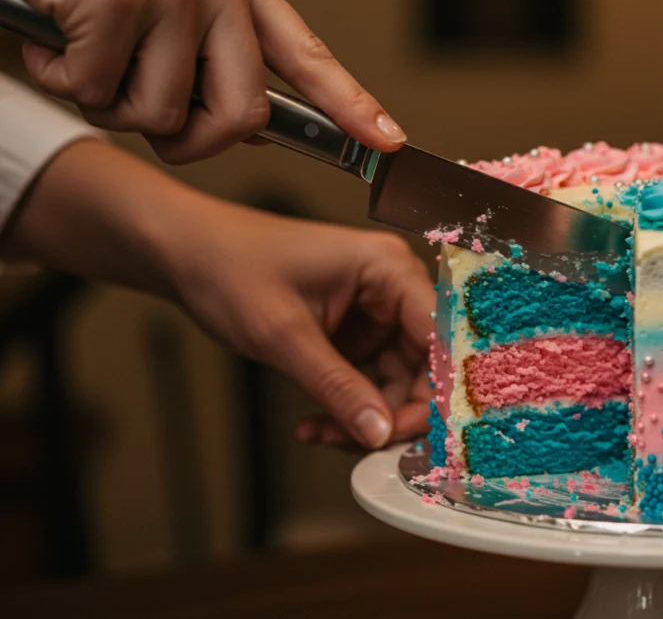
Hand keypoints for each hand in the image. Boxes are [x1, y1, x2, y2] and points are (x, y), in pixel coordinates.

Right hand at [0, 0, 405, 162]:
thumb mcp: (168, 0)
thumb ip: (213, 59)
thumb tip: (255, 132)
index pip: (308, 56)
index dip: (351, 105)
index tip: (388, 143)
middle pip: (242, 118)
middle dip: (189, 142)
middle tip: (144, 113)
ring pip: (164, 115)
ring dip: (111, 105)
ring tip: (85, 53)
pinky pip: (100, 94)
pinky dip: (64, 81)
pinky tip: (53, 37)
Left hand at [171, 208, 435, 449]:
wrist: (185, 253)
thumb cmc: (231, 270)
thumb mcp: (285, 336)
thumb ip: (338, 387)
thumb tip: (381, 434)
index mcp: (388, 268)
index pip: (439, 335)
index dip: (438, 389)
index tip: (416, 436)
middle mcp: (392, 285)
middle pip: (425, 364)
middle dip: (395, 411)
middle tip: (364, 446)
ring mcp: (374, 309)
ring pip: (398, 379)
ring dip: (366, 415)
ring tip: (322, 433)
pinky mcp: (355, 329)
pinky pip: (370, 379)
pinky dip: (348, 405)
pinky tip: (316, 423)